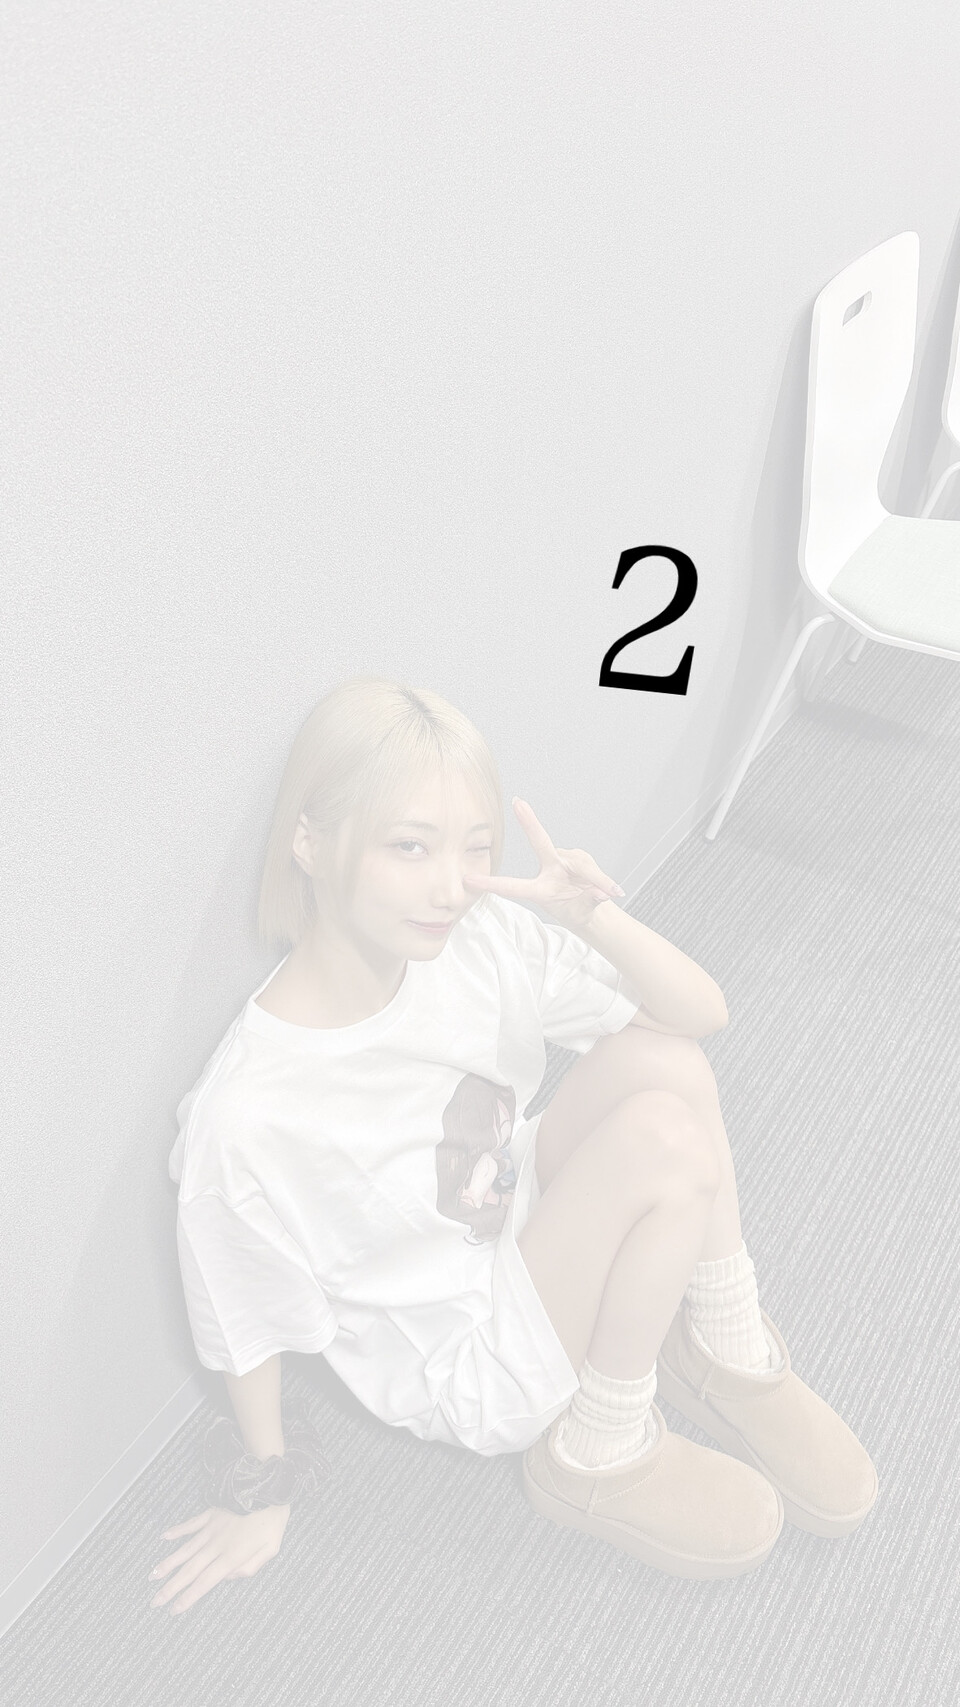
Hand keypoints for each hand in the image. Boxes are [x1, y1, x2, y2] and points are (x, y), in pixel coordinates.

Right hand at [148, 1502, 290, 1615]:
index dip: (188, 1597)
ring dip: (168, 1564)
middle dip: (170, 1588)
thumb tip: (228, 1577)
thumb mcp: (271, 1550)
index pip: (204, 1582)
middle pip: (189, 1570)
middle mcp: (216, 1545)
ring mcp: (211, 1528)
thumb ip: (249, 1568)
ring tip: (152, 1576)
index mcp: (231, 1556)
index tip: (173, 1610)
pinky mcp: (211, 1512)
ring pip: (185, 1549)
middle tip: (154, 1602)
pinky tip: (164, 1537)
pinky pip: (191, 1523)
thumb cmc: (273, 1520)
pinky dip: (177, 1530)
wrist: (268, 1487)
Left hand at [462, 797, 625, 933]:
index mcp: (540, 889)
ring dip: (596, 878)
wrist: (593, 909)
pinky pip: (592, 866)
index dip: (491, 884)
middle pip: (540, 843)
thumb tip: (600, 893)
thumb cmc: (579, 912)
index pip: (512, 886)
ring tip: (609, 894)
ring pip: (581, 863)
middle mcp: (550, 869)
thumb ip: (590, 902)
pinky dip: (603, 879)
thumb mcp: (582, 914)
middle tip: (518, 803)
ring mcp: (565, 860)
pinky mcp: (579, 857)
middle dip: (529, 822)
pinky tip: (611, 890)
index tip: (468, 879)